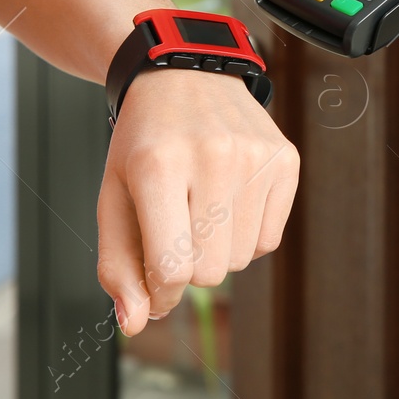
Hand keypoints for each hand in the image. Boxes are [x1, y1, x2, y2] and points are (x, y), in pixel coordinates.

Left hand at [95, 68, 298, 335]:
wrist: (185, 74)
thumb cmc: (144, 142)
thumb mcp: (113, 197)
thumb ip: (118, 265)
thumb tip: (136, 323)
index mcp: (158, 166)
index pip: (171, 268)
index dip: (158, 294)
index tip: (153, 286)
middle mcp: (213, 157)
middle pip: (210, 271)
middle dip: (188, 266)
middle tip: (175, 230)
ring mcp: (255, 156)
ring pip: (242, 259)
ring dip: (218, 250)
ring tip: (202, 208)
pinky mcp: (285, 159)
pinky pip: (269, 238)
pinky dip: (247, 233)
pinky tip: (230, 199)